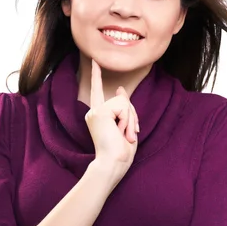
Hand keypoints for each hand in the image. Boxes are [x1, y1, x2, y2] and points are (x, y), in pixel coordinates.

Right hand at [85, 60, 139, 177]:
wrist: (113, 163)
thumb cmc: (120, 151)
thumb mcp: (126, 126)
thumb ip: (124, 108)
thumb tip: (120, 89)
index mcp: (99, 116)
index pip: (98, 92)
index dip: (96, 76)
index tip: (95, 62)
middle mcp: (94, 111)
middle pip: (122, 100)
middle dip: (132, 116)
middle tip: (128, 136)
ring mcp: (95, 111)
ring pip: (124, 102)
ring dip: (131, 120)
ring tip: (124, 135)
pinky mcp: (100, 112)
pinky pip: (122, 106)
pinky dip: (127, 120)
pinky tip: (120, 132)